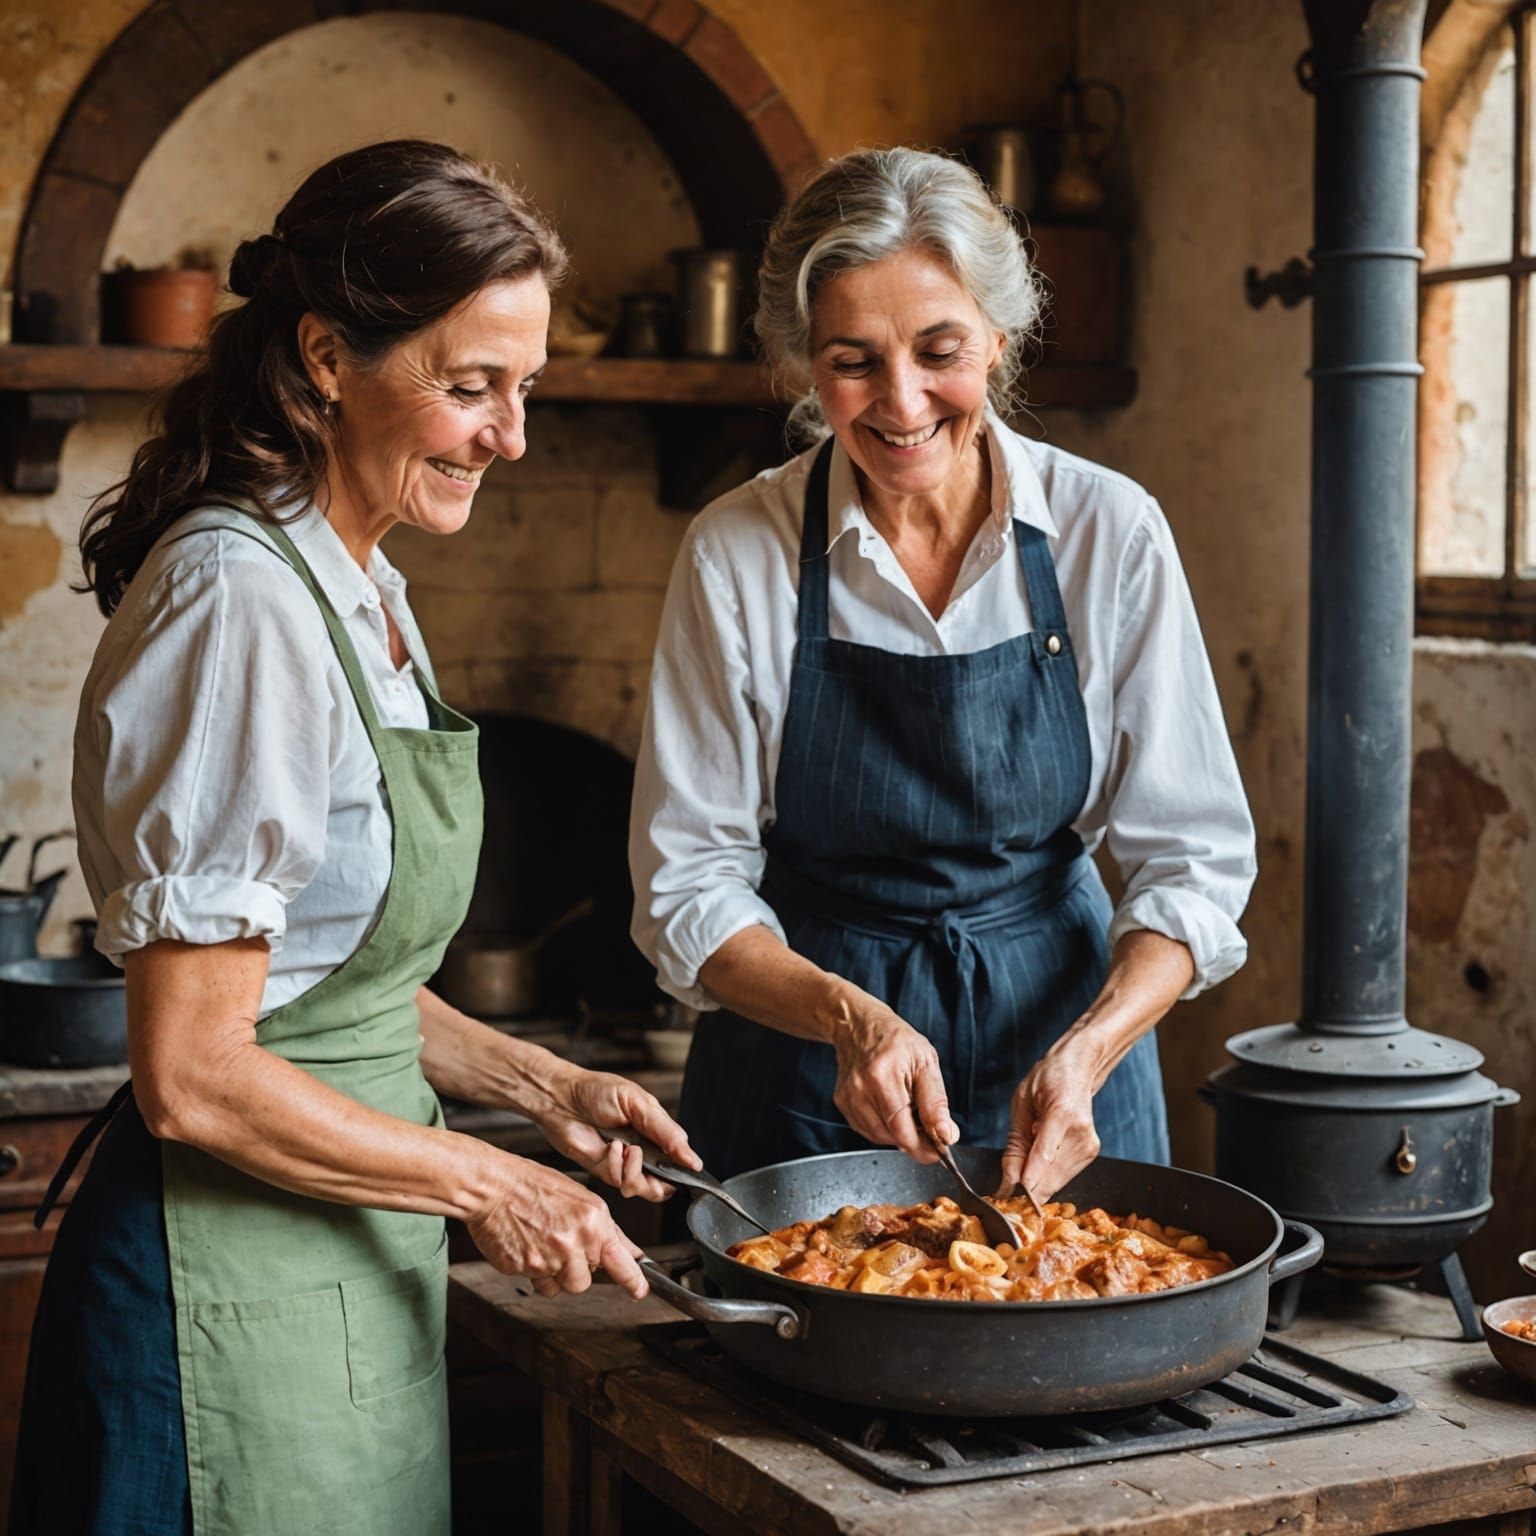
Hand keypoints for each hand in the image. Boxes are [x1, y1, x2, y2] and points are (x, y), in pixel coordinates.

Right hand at [465, 1150, 649, 1298]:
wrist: (491, 1187)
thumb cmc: (532, 1184)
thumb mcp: (579, 1196)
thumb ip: (604, 1228)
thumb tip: (627, 1250)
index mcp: (591, 1222)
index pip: (621, 1263)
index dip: (633, 1281)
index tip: (640, 1290)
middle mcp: (572, 1244)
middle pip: (586, 1281)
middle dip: (579, 1269)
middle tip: (565, 1246)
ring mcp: (546, 1260)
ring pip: (561, 1286)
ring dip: (557, 1274)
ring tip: (544, 1244)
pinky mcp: (522, 1271)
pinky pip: (536, 1283)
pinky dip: (535, 1272)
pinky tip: (529, 1246)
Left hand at [531, 1065, 701, 1200]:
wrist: (560, 1099)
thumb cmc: (597, 1091)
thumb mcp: (639, 1104)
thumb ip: (667, 1132)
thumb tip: (692, 1158)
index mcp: (656, 1131)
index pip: (680, 1159)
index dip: (684, 1168)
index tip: (685, 1168)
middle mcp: (643, 1151)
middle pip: (666, 1183)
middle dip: (660, 1178)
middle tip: (647, 1158)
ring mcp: (624, 1164)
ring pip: (644, 1189)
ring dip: (636, 1171)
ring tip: (627, 1149)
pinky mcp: (606, 1173)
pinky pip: (620, 1183)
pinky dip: (616, 1166)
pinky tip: (610, 1147)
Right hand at [829, 1002, 958, 1159]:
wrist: (859, 1025)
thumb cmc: (896, 1040)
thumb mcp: (926, 1062)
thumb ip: (936, 1102)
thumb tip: (947, 1135)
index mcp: (883, 1075)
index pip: (902, 1129)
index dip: (923, 1147)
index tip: (939, 1151)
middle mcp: (861, 1088)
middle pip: (891, 1136)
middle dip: (914, 1138)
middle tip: (928, 1127)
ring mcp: (848, 1097)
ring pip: (878, 1136)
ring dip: (898, 1133)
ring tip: (908, 1110)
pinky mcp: (841, 1102)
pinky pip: (867, 1129)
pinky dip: (884, 1126)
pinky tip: (891, 1108)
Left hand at [997, 1033, 1103, 1202]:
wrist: (1076, 1070)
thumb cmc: (1046, 1081)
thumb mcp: (1021, 1104)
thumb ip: (1016, 1144)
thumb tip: (1010, 1180)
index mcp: (1062, 1113)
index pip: (1044, 1155)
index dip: (1028, 1179)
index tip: (1013, 1196)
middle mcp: (1081, 1132)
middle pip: (1050, 1176)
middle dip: (1026, 1187)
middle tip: (1004, 1189)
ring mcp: (1089, 1145)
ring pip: (1056, 1182)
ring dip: (1036, 1181)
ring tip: (1027, 1156)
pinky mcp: (1091, 1153)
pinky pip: (1062, 1176)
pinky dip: (1046, 1175)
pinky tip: (1041, 1155)